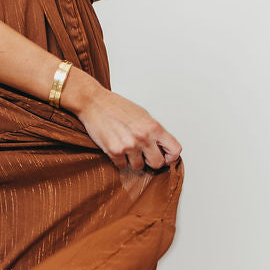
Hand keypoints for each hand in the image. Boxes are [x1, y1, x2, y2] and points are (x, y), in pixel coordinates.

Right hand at [64, 73, 181, 172]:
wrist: (94, 102)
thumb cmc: (116, 106)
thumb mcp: (142, 114)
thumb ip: (153, 131)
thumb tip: (161, 146)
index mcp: (154, 127)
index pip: (175, 150)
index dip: (170, 157)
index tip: (165, 158)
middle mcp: (144, 137)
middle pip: (157, 163)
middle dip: (150, 162)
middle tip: (143, 156)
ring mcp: (129, 145)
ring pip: (139, 167)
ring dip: (133, 161)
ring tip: (127, 149)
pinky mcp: (114, 151)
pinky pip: (122, 166)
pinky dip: (119, 161)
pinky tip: (116, 149)